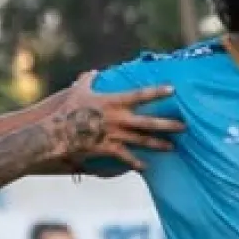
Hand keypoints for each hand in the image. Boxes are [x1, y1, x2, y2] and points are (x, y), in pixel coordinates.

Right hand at [51, 71, 185, 169]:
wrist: (54, 132)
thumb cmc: (67, 110)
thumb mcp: (78, 91)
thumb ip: (87, 80)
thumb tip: (92, 72)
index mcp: (113, 101)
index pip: (140, 95)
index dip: (157, 92)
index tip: (173, 89)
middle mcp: (117, 118)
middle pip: (148, 121)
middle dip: (168, 124)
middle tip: (185, 126)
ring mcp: (113, 134)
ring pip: (141, 140)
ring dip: (158, 144)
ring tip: (173, 147)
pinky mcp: (107, 148)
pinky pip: (125, 156)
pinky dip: (136, 163)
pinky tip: (146, 167)